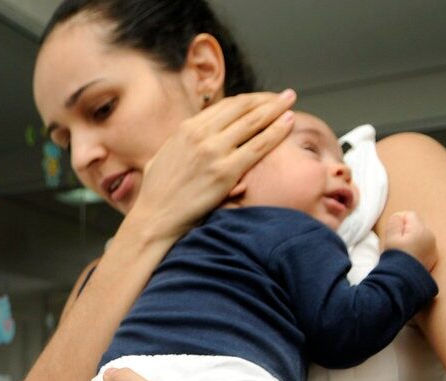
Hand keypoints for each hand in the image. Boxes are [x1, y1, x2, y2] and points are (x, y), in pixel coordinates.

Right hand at [131, 90, 296, 241]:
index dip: (249, 100)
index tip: (263, 100)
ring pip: (253, 122)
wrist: (154, 219)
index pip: (225, 106)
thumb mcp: (163, 157)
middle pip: (242, 108)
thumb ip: (182, 144)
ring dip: (277, 108)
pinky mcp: (225, 172)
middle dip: (267, 99)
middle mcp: (200, 135)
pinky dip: (276, 132)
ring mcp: (213, 152)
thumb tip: (193, 138)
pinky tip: (289, 123)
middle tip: (285, 95)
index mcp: (186, 129)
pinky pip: (258, 146)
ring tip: (291, 101)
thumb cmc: (157, 194)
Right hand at [383, 210, 437, 271]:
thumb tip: (398, 217)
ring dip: (410, 240)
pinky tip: (408, 258)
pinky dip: (416, 249)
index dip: (397, 222)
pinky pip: (423, 247)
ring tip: (401, 252)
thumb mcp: (390, 238)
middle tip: (395, 244)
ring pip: (419, 236)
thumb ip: (394, 223)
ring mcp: (433, 248)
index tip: (391, 234)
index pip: (408, 215)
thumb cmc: (395, 258)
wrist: (403, 280)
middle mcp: (430, 236)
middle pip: (415, 225)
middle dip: (404, 231)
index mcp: (420, 230)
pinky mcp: (432, 258)